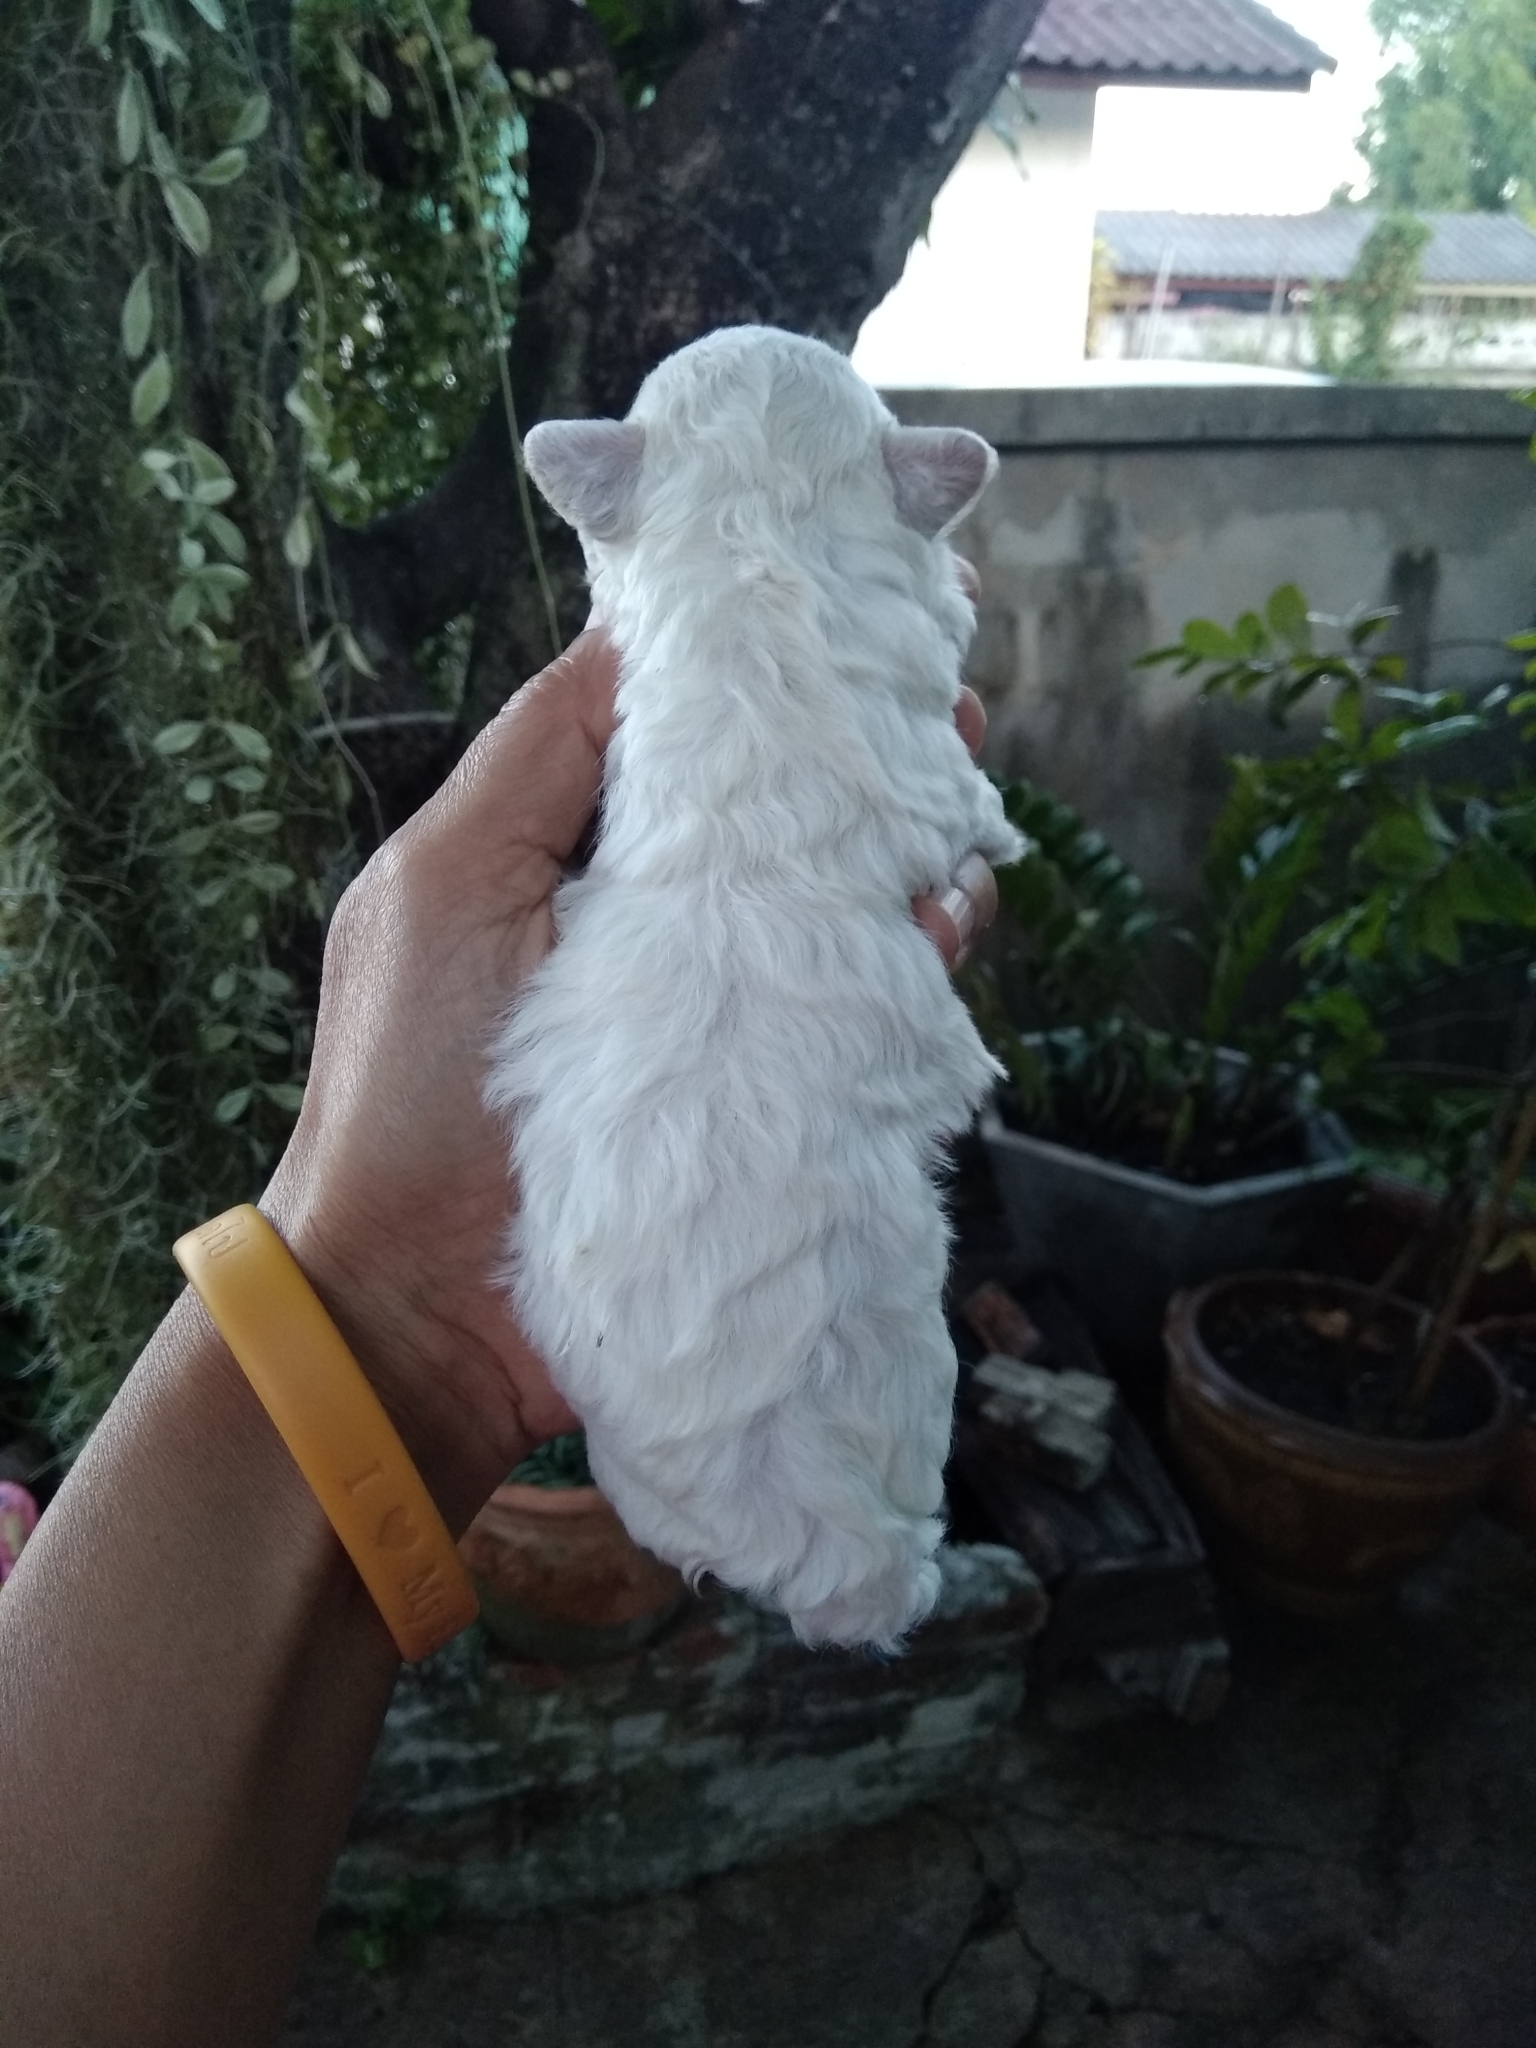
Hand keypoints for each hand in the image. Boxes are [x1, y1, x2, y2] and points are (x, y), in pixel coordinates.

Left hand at [263, 627, 997, 1526]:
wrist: (425, 1309)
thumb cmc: (410, 1084)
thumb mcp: (445, 886)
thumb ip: (538, 758)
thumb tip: (634, 629)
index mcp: (566, 853)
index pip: (684, 735)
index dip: (767, 677)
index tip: (855, 622)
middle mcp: (650, 920)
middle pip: (778, 816)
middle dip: (862, 763)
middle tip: (949, 718)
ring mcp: (712, 1013)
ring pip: (833, 908)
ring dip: (901, 864)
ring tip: (951, 840)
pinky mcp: (760, 1099)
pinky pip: (854, 1015)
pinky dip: (908, 971)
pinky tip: (942, 938)